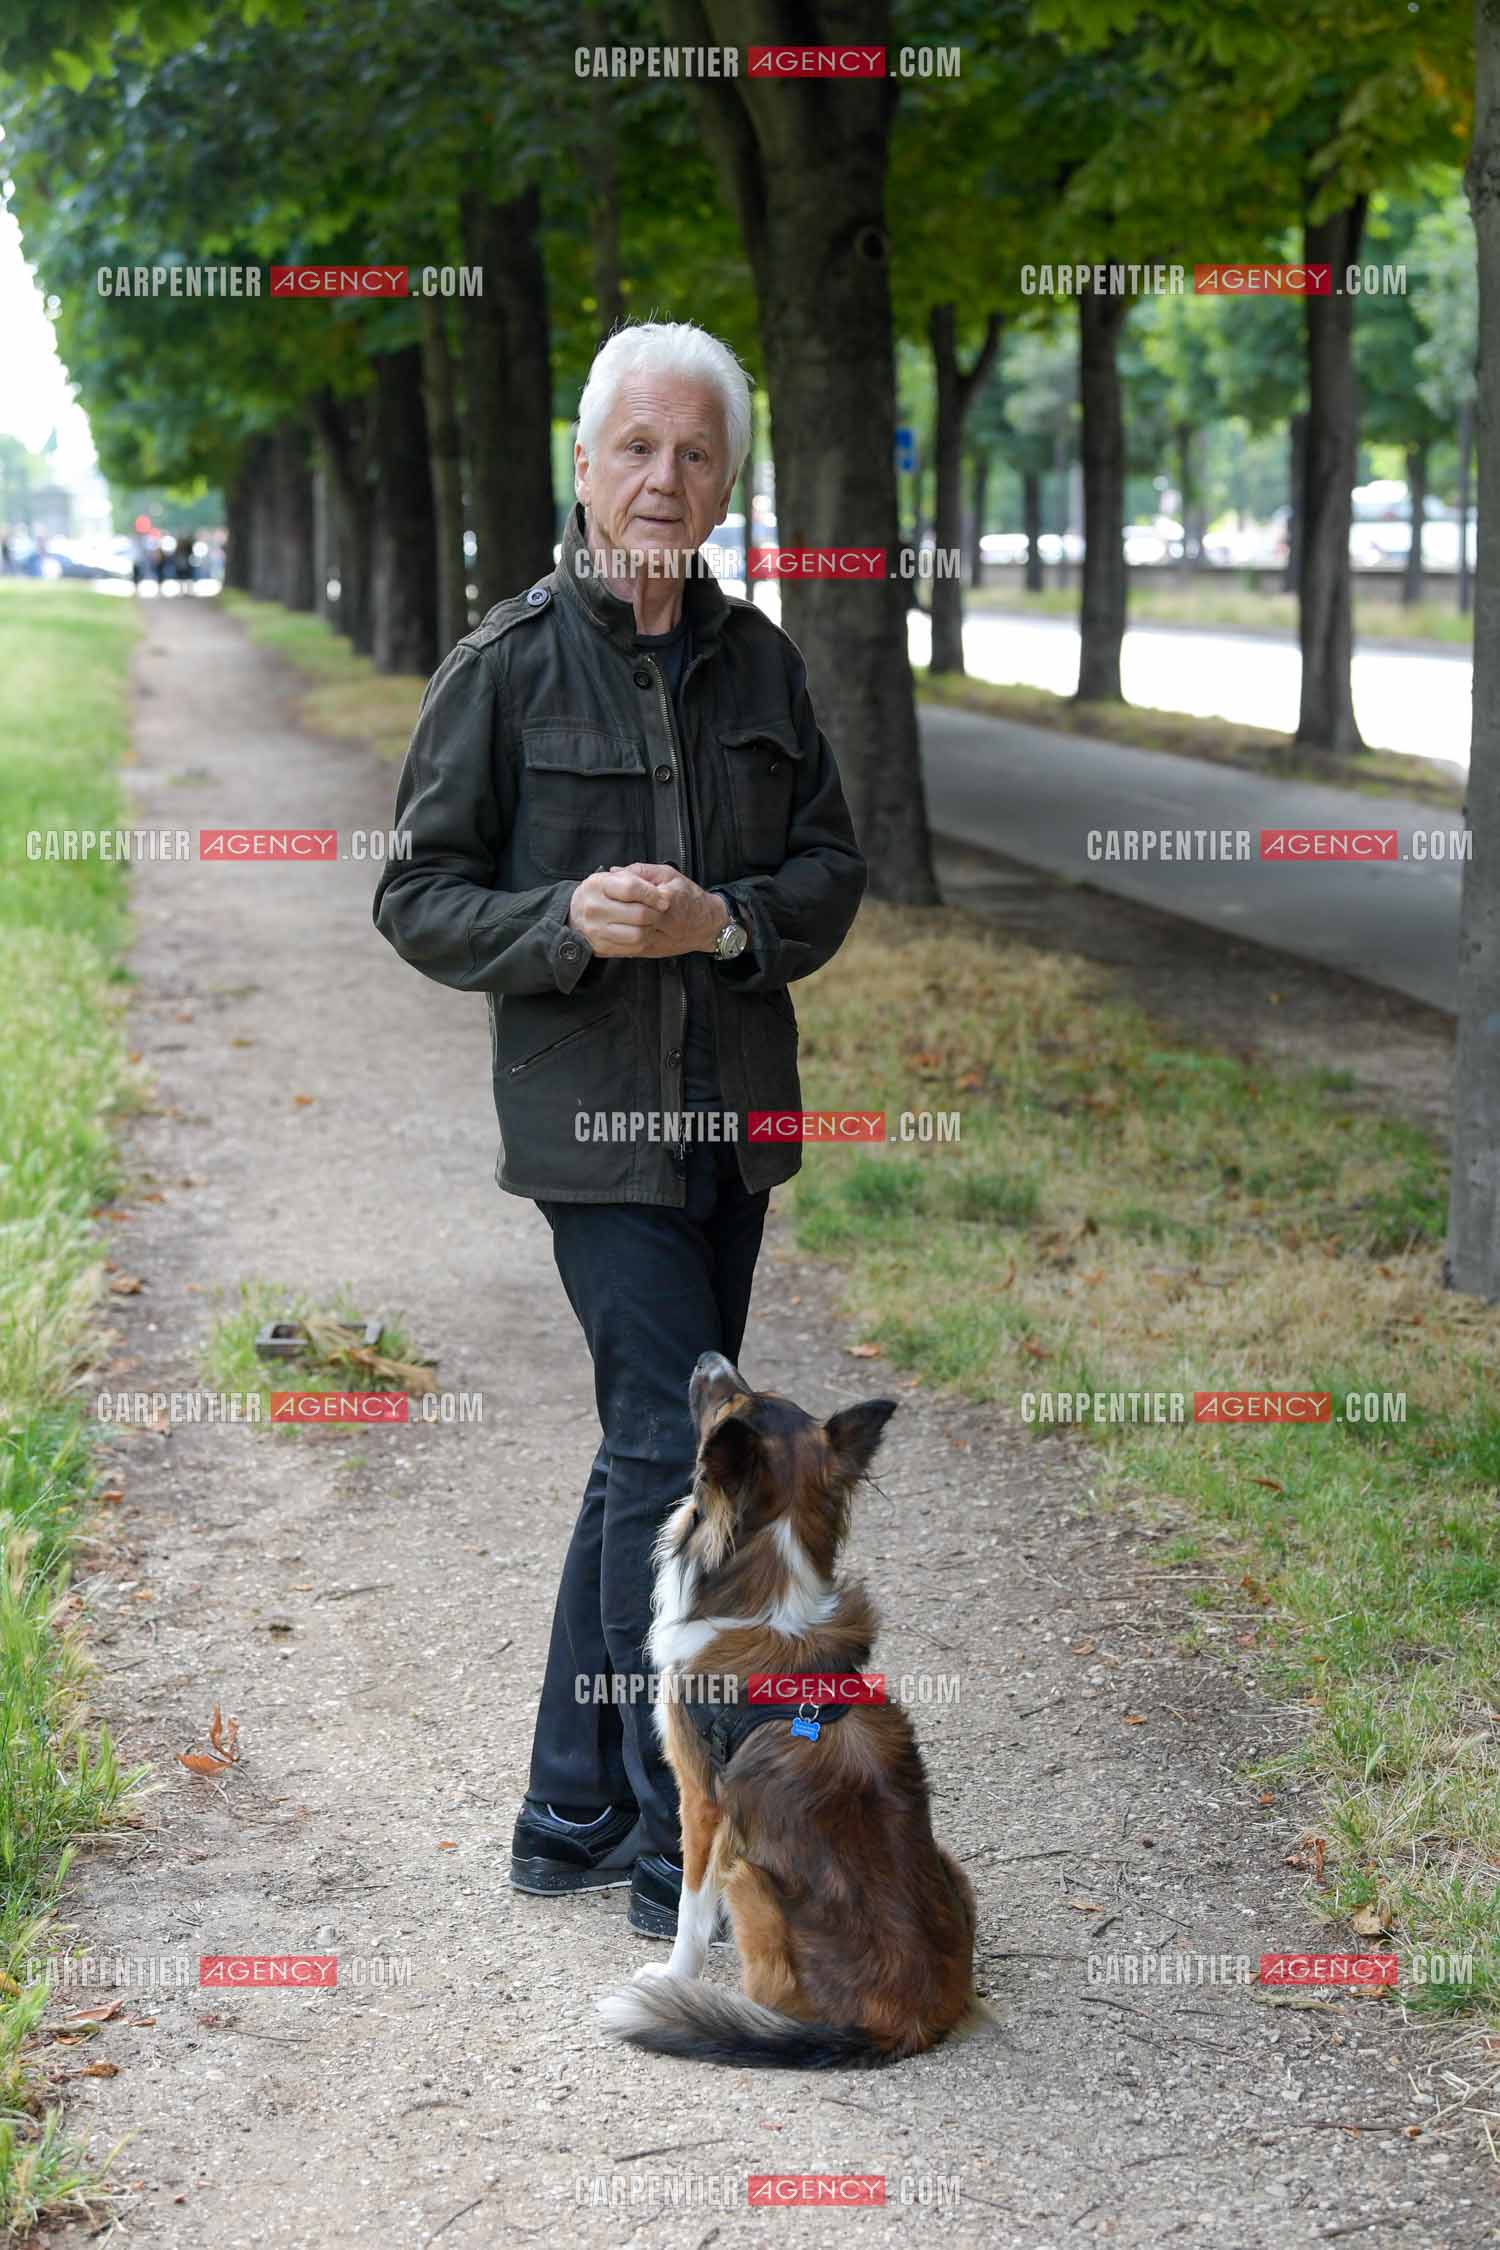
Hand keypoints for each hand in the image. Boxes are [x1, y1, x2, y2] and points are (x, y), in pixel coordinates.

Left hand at [566, 865, 721, 957]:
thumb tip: (613, 872)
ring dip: (608, 929)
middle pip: (629, 914)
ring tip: (595, 920)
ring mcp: (659, 937)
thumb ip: (640, 871)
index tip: (604, 884)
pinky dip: (613, 944)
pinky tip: (600, 936)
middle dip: (608, 909)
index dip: (615, 888)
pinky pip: (629, 949)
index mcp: (667, 897)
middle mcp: (664, 919)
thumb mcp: (668, 874)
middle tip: (593, 903)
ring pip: (628, 935)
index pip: (634, 890)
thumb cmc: (688, 896)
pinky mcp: (653, 950)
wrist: (707, 925)